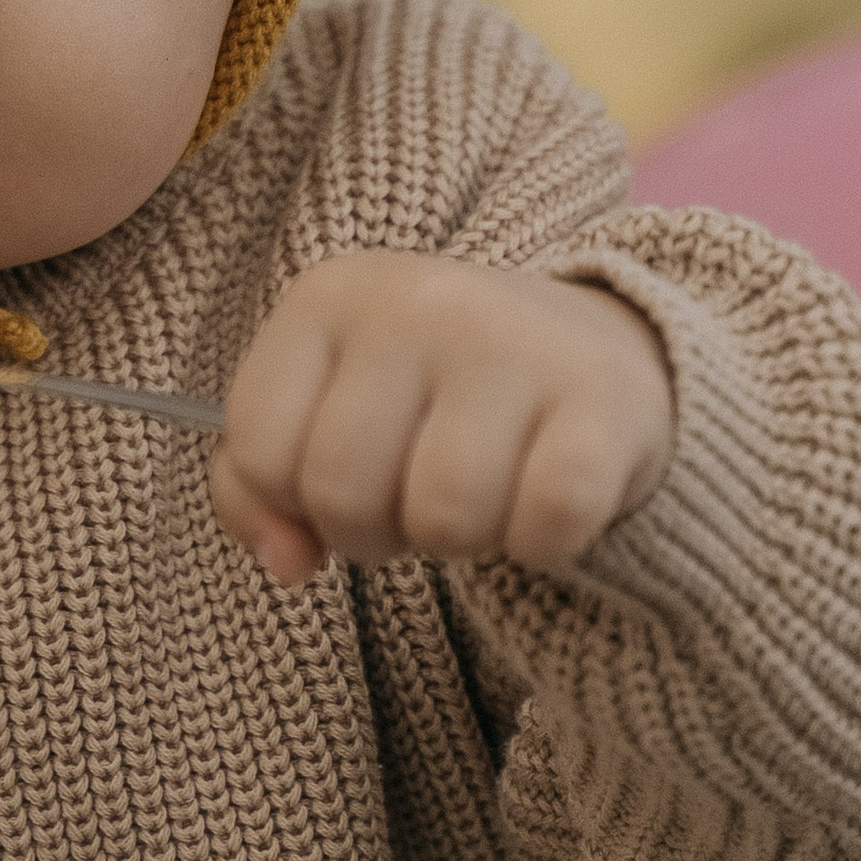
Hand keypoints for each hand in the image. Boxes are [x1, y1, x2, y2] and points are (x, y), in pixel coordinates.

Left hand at [210, 251, 673, 586]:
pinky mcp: (604, 400)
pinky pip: (547, 524)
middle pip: (343, 493)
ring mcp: (515, 343)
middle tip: (415, 498)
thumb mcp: (322, 411)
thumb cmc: (430, 397)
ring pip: (443, 518)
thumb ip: (256, 491)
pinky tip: (542, 507)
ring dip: (459, 542)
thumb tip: (283, 562)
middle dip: (373, 532)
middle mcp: (418, 303)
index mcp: (329, 298)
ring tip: (479, 496)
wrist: (590, 349)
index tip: (346, 475)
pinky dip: (541, 546)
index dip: (294, 500)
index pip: (258, 449)